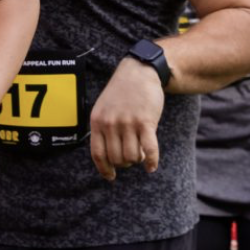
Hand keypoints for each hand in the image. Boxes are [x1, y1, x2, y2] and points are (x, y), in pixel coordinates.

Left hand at [88, 59, 164, 181]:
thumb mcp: (104, 108)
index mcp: (97, 121)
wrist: (139, 72)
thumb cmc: (122, 92)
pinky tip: (152, 167)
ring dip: (138, 160)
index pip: (98, 154)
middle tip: (131, 156)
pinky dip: (151, 162)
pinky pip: (149, 149)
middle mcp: (111, 123)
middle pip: (117, 158)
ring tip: (140, 153)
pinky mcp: (145, 122)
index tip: (110, 176)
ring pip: (132, 157)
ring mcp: (128, 123)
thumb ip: (104, 129)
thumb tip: (110, 157)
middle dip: (125, 163)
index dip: (104, 169)